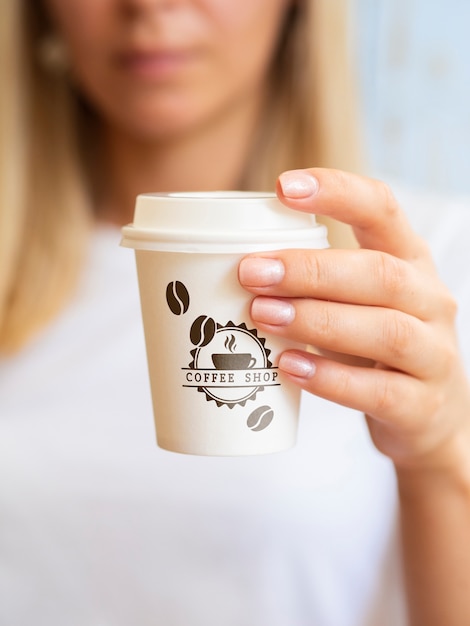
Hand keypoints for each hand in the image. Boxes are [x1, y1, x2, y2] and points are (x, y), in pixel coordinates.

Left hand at [239, 168, 469, 470]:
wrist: (429, 413)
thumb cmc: (376, 346)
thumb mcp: (358, 302)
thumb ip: (315, 282)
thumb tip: (234, 263)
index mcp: (409, 261)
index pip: (382, 210)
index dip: (337, 192)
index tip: (284, 187)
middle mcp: (429, 300)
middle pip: (380, 273)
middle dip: (311, 270)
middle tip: (251, 272)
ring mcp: (433, 354)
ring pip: (385, 330)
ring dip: (318, 320)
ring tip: (263, 315)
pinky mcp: (423, 406)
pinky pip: (379, 391)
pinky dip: (331, 379)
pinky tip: (289, 367)